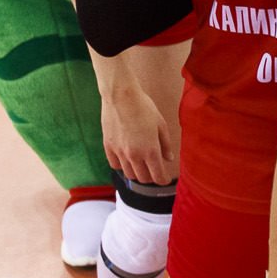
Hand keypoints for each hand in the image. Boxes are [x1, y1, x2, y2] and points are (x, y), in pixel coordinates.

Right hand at [98, 60, 178, 184]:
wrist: (121, 97)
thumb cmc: (144, 108)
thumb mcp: (161, 125)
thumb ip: (165, 144)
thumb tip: (168, 158)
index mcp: (150, 150)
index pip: (157, 176)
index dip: (163, 180)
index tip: (165, 180)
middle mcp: (134, 155)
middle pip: (143, 178)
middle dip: (151, 178)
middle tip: (154, 172)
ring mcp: (119, 152)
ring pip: (128, 174)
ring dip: (137, 173)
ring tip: (142, 166)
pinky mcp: (108, 147)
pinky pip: (115, 165)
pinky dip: (122, 166)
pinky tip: (127, 160)